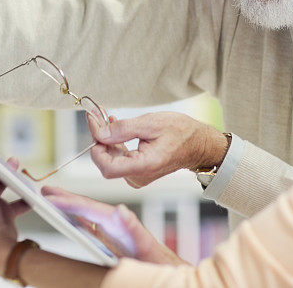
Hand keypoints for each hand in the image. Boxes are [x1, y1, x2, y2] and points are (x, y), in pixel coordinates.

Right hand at [42, 186, 186, 265]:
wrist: (162, 269)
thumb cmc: (155, 259)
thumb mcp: (144, 244)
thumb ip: (133, 227)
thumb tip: (121, 210)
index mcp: (117, 221)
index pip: (89, 208)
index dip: (69, 202)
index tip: (51, 197)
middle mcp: (112, 223)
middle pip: (85, 207)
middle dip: (65, 198)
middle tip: (45, 190)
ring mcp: (110, 231)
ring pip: (85, 215)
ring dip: (69, 207)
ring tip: (52, 199)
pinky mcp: (110, 240)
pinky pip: (89, 227)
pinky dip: (77, 220)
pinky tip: (69, 219)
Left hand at [88, 111, 228, 187]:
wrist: (198, 145)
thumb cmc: (181, 133)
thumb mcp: (151, 123)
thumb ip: (123, 129)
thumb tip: (100, 133)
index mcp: (144, 166)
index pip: (107, 166)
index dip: (96, 145)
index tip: (94, 123)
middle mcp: (138, 176)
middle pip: (106, 162)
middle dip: (99, 138)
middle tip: (97, 116)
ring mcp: (138, 176)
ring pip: (110, 160)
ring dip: (105, 139)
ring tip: (105, 118)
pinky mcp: (138, 172)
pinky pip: (119, 159)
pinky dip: (114, 143)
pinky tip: (114, 127)